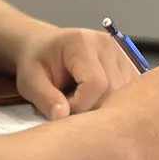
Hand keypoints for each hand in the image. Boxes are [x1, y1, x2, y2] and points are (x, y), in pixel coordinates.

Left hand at [14, 28, 142, 120]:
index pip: (95, 83)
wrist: (45, 46)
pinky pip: (127, 92)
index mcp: (82, 42)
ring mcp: (121, 53)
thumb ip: (45, 98)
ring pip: (123, 93)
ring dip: (103, 106)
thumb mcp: (30, 80)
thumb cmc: (37, 61)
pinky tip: (94, 99)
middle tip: (69, 106)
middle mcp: (107, 44)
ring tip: (80, 100)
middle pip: (113, 90)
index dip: (80, 105)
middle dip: (91, 108)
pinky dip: (112, 102)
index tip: (62, 108)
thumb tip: (62, 117)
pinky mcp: (128, 63)